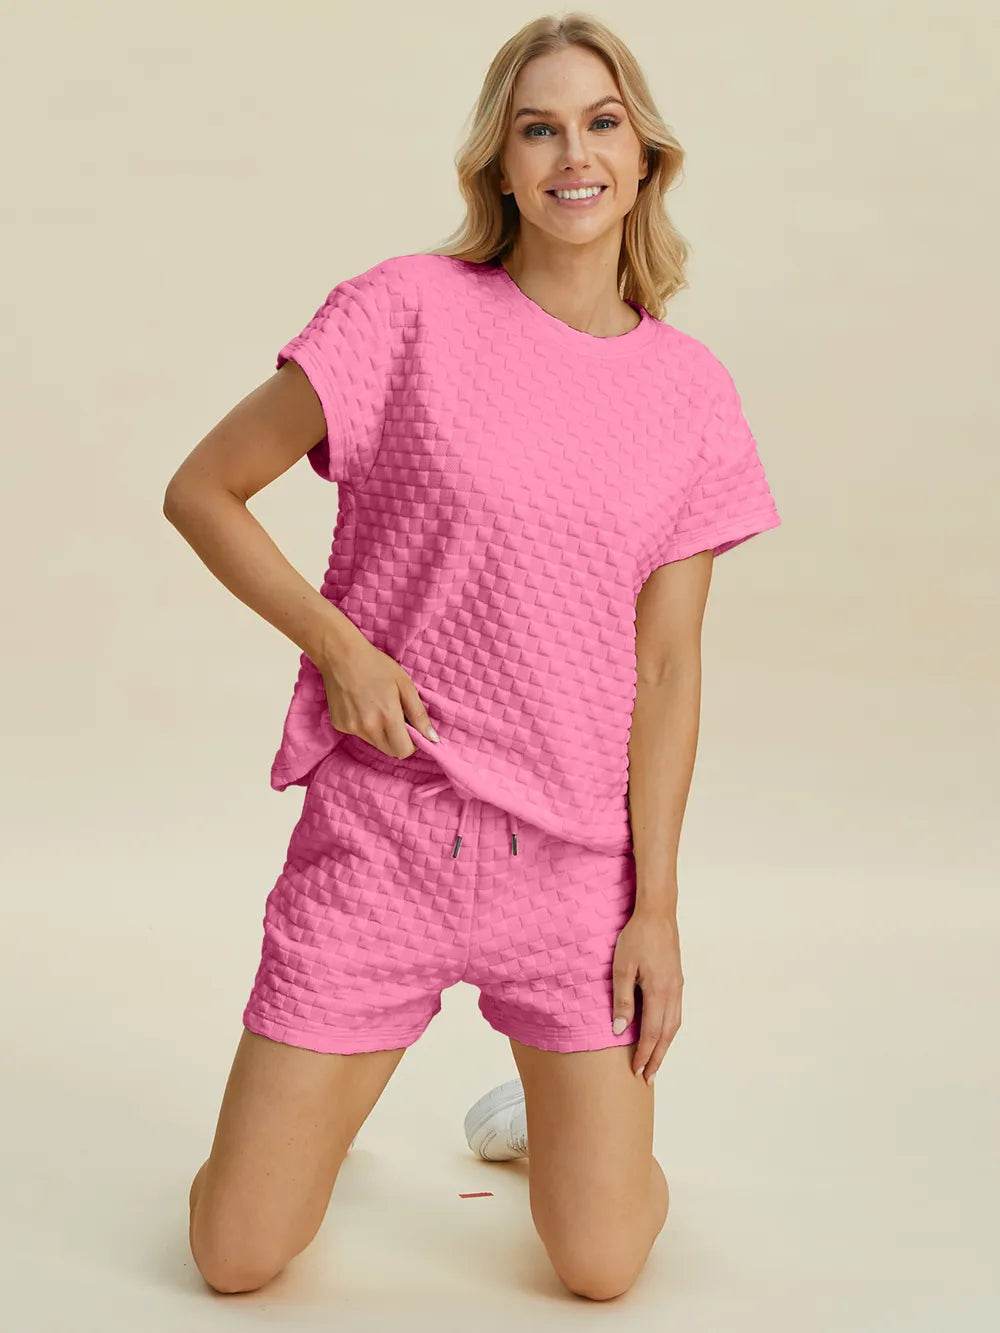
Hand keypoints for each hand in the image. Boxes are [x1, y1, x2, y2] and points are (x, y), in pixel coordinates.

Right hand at [317, 635, 439, 757]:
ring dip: (381, 733)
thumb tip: (433, 739)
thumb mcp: (405, 685)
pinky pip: (359, 734)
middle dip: (398, 740)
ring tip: (377, 707)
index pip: (404, 751)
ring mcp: (351, 728)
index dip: (412, 743)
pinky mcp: (339, 725)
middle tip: (397, 717)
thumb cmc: (377, 665)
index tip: (412, 729)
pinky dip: (365, 726)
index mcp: (387, 717)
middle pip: (390, 751)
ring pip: (375, 743)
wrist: (341, 655)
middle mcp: (367, 727)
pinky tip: (361, 705)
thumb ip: (419, 714)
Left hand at [611, 908, 682, 1083]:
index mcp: (658, 991)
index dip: (644, 1054)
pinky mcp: (678, 981)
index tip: (636, 1071)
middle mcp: (673, 993)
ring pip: (674, 1025)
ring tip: (655, 1062)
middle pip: (667, 1034)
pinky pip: (676, 1013)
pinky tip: (662, 1034)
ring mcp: (678, 987)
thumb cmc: (636, 938)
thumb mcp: (622, 968)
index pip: (652, 1033)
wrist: (658, 914)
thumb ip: (622, 1000)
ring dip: (665, 1047)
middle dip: (657, 1058)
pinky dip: (669, 1030)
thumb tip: (620, 1030)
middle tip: (647, 1078)